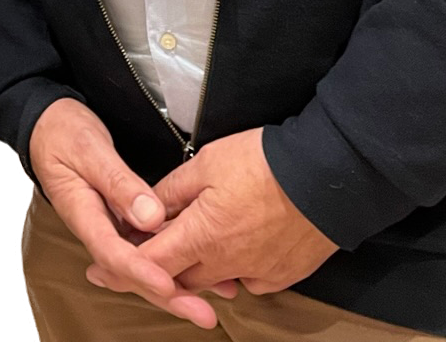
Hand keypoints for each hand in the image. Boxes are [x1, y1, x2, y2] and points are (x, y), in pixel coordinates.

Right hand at [28, 99, 217, 328]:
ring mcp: (112, 229)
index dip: (141, 271)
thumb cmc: (64, 135)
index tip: (167, 283)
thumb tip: (150, 216)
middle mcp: (98, 229)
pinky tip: (204, 269)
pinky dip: (177, 260)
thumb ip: (118, 183)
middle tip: (202, 312)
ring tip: (218, 294)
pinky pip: (151, 248)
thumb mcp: (88, 150)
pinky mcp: (126, 222)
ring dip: (179, 284)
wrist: (52, 128)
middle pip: (132, 273)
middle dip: (168, 296)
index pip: (112, 252)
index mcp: (82, 214)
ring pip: (145, 266)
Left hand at [141, 129, 335, 296]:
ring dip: (200, 268)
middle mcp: (227, 264)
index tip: (116, 257)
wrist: (328, 176)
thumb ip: (172, 189)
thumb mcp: (206, 162)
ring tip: (201, 239)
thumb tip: (147, 208)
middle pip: (180, 279)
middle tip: (161, 241)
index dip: (130, 261)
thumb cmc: (266, 163)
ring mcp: (257, 274)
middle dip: (165, 265)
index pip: (151, 264)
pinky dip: (237, 270)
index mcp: (202, 236)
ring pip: (214, 283)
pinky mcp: (282, 276)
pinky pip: (249, 282)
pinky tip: (238, 246)